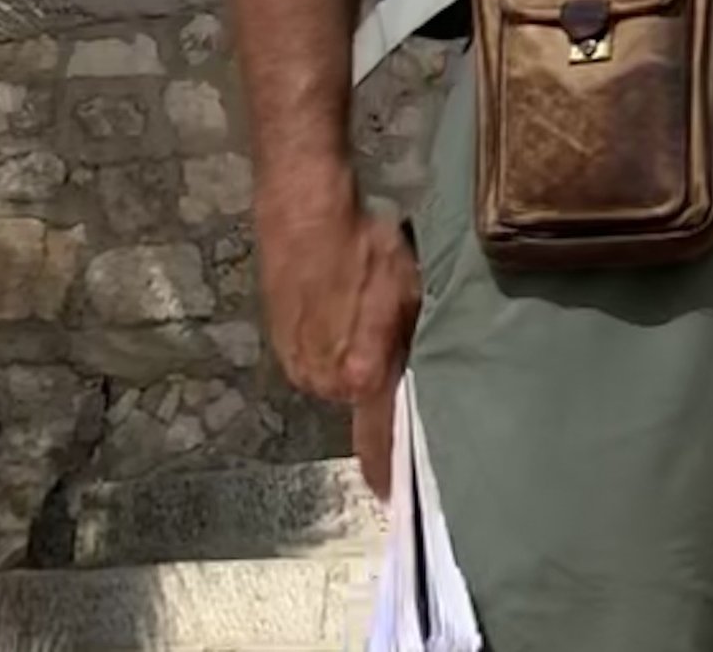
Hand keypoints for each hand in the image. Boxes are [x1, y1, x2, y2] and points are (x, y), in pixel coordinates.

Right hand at [257, 185, 419, 489]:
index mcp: (362, 373)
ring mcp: (298, 365)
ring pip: (336, 383)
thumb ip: (417, 342)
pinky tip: (345, 318)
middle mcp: (324, 381)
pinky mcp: (281, 347)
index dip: (391, 470)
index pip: (380, 441)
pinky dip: (332, 351)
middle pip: (360, 408)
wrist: (304, 212)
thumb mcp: (409, 289)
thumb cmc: (367, 243)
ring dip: (353, 369)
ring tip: (368, 332)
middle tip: (400, 373)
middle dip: (380, 398)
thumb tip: (431, 383)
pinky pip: (315, 363)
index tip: (398, 501)